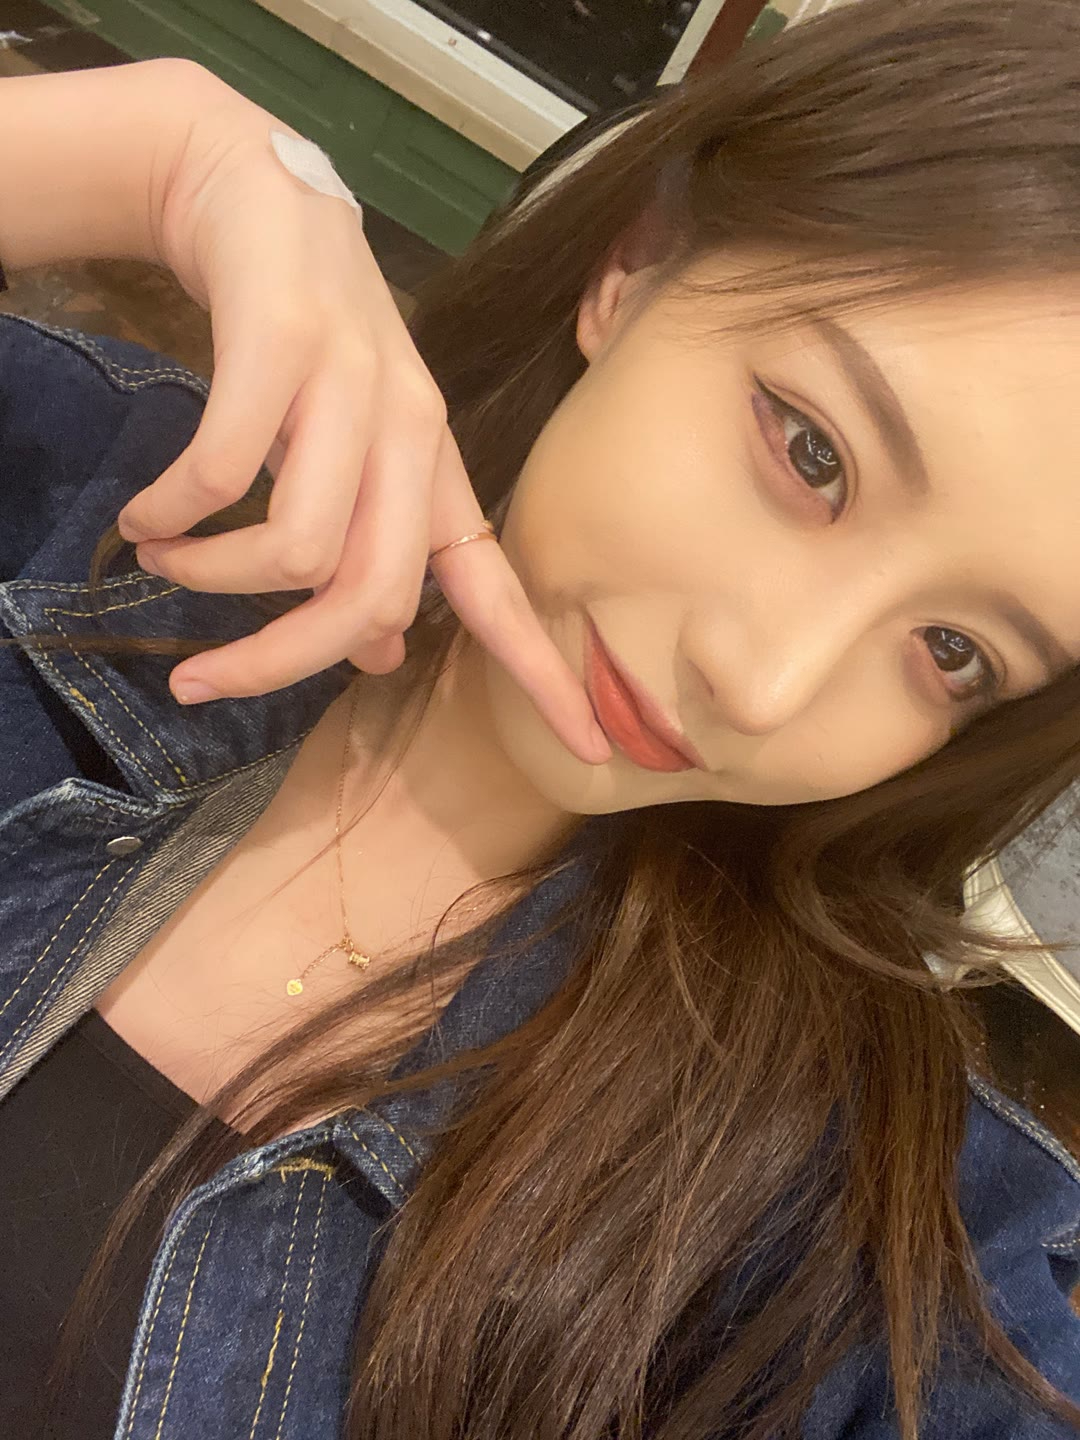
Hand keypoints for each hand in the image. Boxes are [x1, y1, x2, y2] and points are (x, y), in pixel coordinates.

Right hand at [118, 70, 609, 764]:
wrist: (261, 203)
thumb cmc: (309, 351)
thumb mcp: (357, 460)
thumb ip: (374, 555)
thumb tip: (380, 662)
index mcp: (434, 477)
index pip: (499, 591)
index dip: (545, 674)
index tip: (597, 754)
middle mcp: (410, 438)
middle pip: (370, 601)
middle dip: (273, 663)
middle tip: (199, 679)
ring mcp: (352, 386)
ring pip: (299, 551)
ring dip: (211, 577)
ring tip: (163, 559)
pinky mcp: (283, 341)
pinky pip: (225, 471)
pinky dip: (173, 510)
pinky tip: (146, 513)